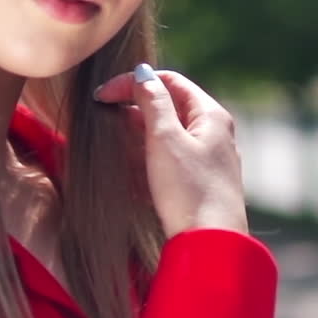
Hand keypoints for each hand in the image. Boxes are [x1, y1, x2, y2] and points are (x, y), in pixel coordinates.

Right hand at [94, 68, 247, 238]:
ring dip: (138, 138)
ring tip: (114, 147)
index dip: (134, 82)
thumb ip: (153, 102)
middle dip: (135, 112)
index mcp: (211, 115)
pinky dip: (148, 160)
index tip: (103, 95)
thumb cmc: (189, 190)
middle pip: (169, 108)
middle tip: (105, 120)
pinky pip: (169, 161)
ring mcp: (209, 160)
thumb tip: (142, 73)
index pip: (170, 81)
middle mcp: (215, 134)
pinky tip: (131, 171)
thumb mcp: (165, 139)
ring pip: (167, 137)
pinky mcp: (200, 184)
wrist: (211, 244)